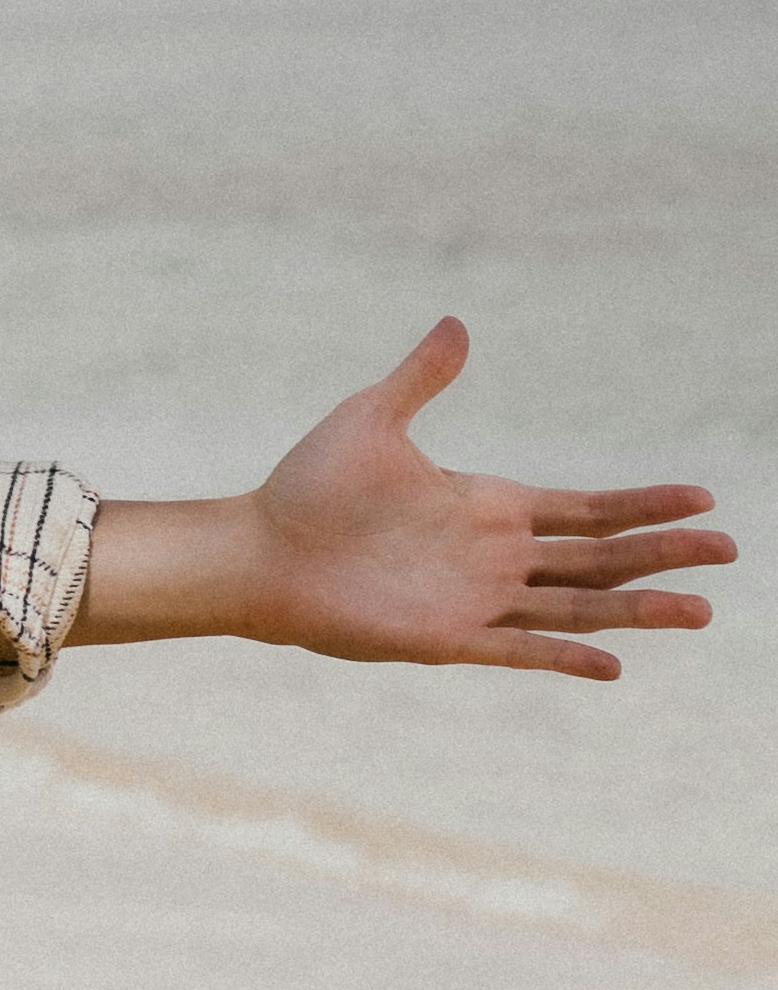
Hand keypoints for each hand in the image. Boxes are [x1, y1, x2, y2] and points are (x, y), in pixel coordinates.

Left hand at [73, 318, 735, 676]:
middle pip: (601, 557)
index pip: (586, 509)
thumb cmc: (309, 487)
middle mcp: (495, 556)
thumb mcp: (372, 418)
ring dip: (637, 609)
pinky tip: (614, 665)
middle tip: (729, 548)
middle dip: (664, 551)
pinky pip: (521, 648)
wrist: (259, 550)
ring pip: (578, 606)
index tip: (701, 497)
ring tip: (700, 610)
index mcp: (488, 505)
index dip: (643, 505)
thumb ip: (421, 377)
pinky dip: (565, 655)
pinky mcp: (448, 638)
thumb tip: (457, 323)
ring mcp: (477, 600)